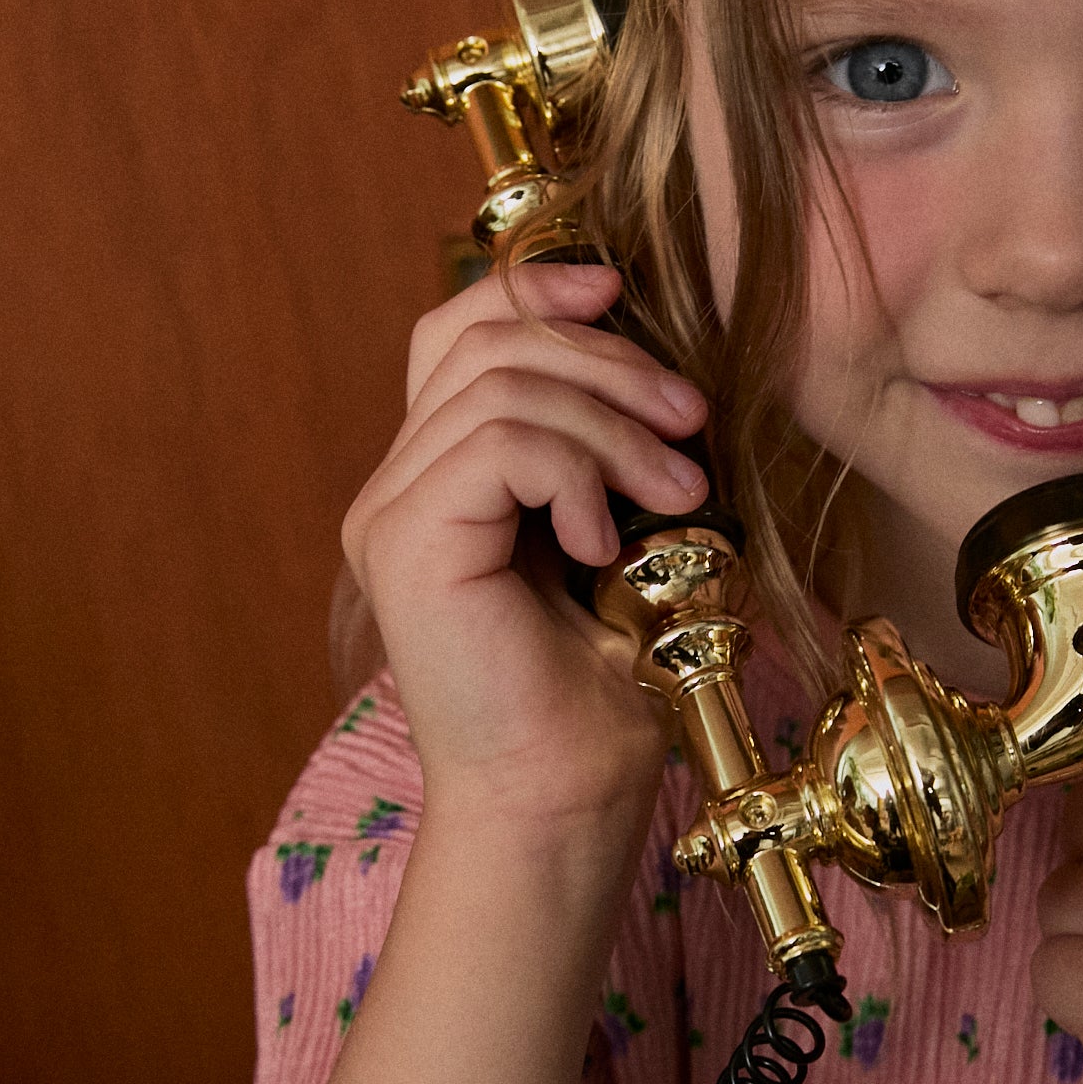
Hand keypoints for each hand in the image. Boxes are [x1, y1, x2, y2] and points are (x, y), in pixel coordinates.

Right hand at [341, 260, 708, 838]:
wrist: (562, 798)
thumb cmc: (603, 688)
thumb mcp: (619, 533)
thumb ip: (602, 450)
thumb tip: (662, 367)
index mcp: (440, 478)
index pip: (461, 329)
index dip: (537, 285)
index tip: (624, 290)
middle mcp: (398, 487)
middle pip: (489, 340)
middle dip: (607, 358)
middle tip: (690, 418)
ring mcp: (391, 512)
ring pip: (504, 385)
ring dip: (613, 424)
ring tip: (679, 490)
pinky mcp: (408, 541)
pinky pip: (500, 442)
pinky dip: (576, 471)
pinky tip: (604, 537)